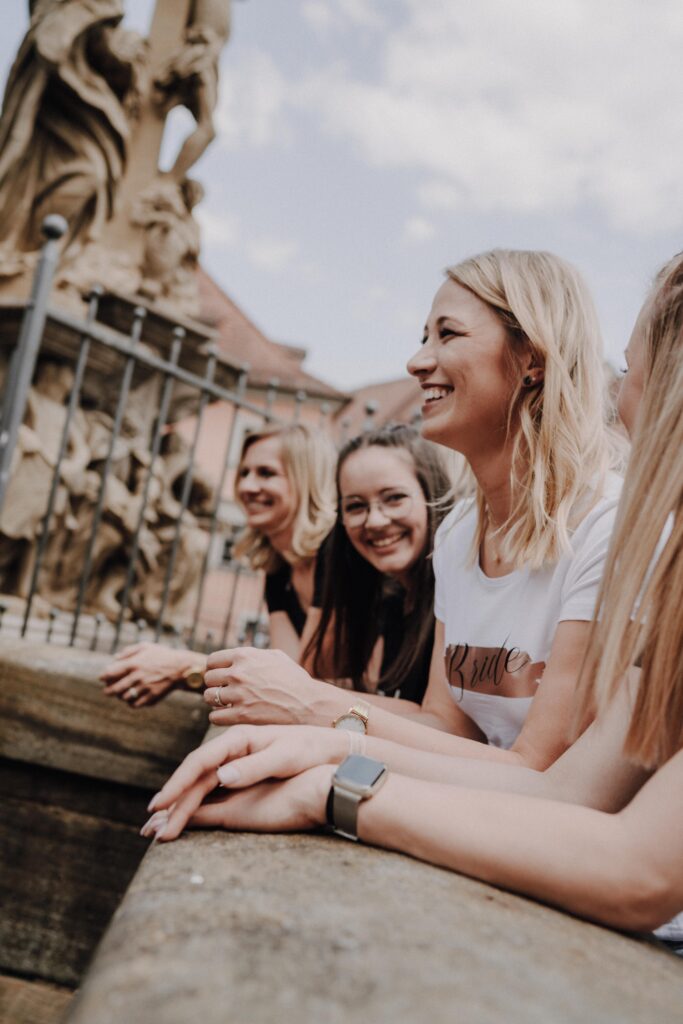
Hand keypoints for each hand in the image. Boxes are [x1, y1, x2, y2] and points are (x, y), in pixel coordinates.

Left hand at [100, 642, 203, 707]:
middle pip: (115, 689)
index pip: (110, 673)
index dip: (103, 677)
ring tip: (121, 694)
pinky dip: (131, 703)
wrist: (180, 667)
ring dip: (120, 697)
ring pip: (124, 698)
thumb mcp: (146, 647)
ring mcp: (144, 688)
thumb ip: (128, 651)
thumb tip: (114, 658)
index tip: (102, 678)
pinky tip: (132, 699)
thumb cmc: (162, 655)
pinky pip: (136, 704)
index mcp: (134, 663)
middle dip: (108, 691)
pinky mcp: (152, 696)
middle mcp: (137, 676)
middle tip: (106, 692)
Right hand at [142, 766, 333, 841]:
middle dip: (172, 799)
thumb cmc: (309, 749)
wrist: (329, 750)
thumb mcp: (285, 757)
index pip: (199, 762)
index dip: (178, 783)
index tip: (161, 803)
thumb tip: (221, 777)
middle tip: (151, 823)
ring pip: (199, 786)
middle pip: (194, 776)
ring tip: (159, 828)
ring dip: (179, 806)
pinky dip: (195, 806)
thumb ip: (253, 767)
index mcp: (238, 740)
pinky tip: (183, 819)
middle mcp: (232, 752)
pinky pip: (212, 792)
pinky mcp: (241, 777)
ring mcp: (235, 765)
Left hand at [203, 647, 344, 725]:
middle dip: (216, 685)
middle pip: (208, 679)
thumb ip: (253, 655)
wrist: (309, 704)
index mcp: (245, 655)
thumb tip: (235, 657)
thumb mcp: (276, 657)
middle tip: (226, 692)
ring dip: (216, 702)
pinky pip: (214, 717)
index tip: (221, 677)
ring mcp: (238, 694)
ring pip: (208, 697)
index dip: (215, 669)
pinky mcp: (241, 716)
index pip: (212, 661)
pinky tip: (230, 716)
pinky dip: (220, 717)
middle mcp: (239, 673)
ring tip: (228, 704)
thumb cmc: (295, 680)